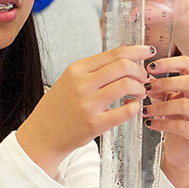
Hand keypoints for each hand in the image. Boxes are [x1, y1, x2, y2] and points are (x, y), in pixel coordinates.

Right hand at [17, 45, 152, 175]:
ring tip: (139, 94)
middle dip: (140, 71)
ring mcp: (88, 104)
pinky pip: (125, 112)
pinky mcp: (94, 124)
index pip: (114, 54)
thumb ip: (94, 71)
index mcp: (77, 69)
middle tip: (143, 78)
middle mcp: (82, 84)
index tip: (147, 52)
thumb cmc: (58, 108)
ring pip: (126, 85)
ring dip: (140, 88)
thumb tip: (124, 62)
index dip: (136, 52)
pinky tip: (132, 107)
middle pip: (123, 66)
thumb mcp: (70, 81)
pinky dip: (135, 107)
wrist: (42, 135)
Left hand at [144, 55, 188, 187]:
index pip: (188, 65)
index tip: (150, 67)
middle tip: (146, 89)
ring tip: (145, 110)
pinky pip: (182, 127)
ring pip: (185, 105)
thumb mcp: (166, 102)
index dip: (169, 62)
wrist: (182, 153)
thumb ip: (159, 89)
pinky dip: (163, 124)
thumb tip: (146, 76)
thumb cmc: (176, 124)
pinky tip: (150, 124)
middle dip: (165, 83)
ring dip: (161, 106)